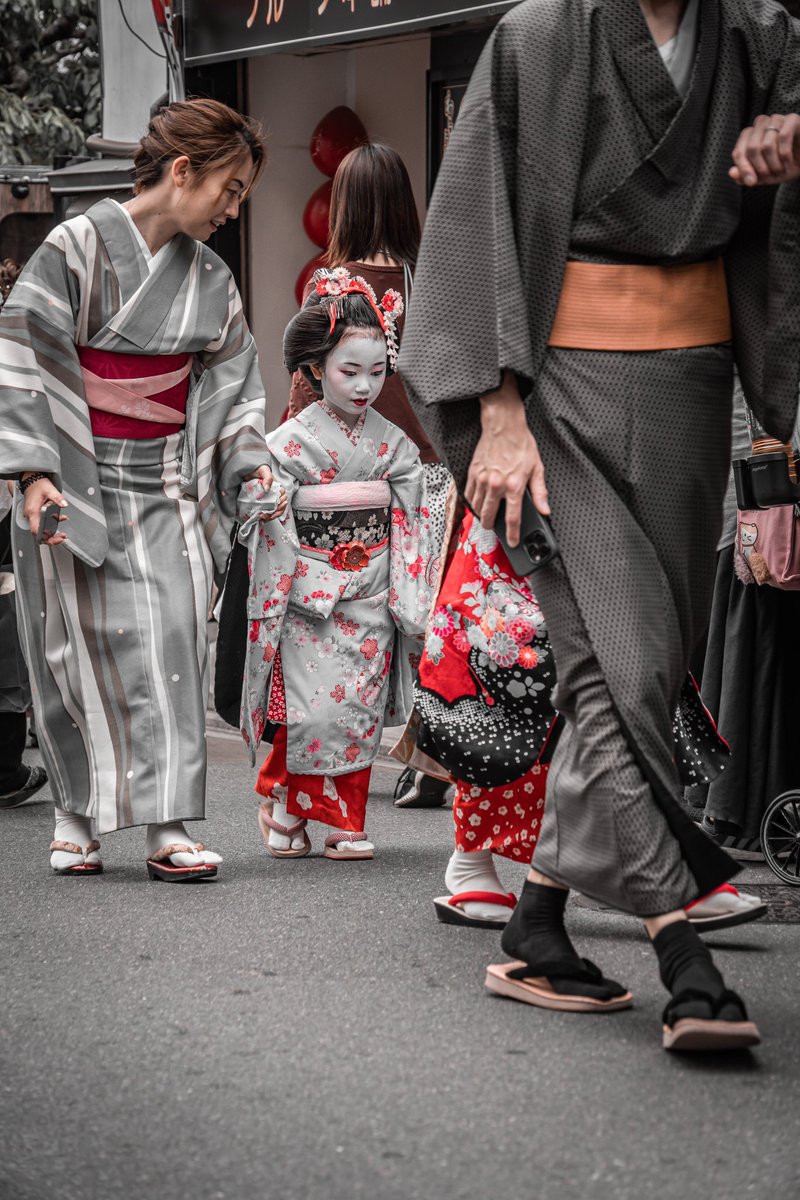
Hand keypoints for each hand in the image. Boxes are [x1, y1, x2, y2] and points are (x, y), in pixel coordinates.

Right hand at [22, 476, 67, 544]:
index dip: (45, 537)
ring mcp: (33, 515)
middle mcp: (31, 515)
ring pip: (42, 529)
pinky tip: (62, 519)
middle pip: (39, 533)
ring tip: (63, 534)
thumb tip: (64, 504)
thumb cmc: (38, 484)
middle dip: (51, 538)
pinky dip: (52, 523)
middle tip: (62, 538)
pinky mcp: (36, 513)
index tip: (56, 538)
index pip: (36, 530)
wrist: (31, 478)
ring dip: (53, 531)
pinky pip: (43, 522)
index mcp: (33, 511)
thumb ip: (57, 498)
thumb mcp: (50, 490)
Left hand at [245, 464, 287, 521]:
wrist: (248, 471)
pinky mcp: (263, 503)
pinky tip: (261, 519)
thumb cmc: (259, 470)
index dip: (281, 506)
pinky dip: (265, 517)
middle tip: (266, 515)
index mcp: (278, 489)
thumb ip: (268, 479)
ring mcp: (269, 500)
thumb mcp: (264, 471)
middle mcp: (275, 495)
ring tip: (262, 518)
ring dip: (270, 517)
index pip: (284, 499)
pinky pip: (267, 512)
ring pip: (274, 511)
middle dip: (275, 513)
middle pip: (280, 507)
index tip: (274, 509)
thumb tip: (267, 489)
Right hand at [465, 373, 549, 547]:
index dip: (512, 534)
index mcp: (514, 486)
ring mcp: (482, 479)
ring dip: (481, 514)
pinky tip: (476, 503)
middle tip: (494, 528)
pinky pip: (468, 494)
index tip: (512, 542)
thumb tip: (545, 509)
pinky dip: (471, 501)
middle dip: (491, 526)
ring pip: (477, 507)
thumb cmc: (521, 444)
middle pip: (489, 516)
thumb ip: (540, 492)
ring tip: (486, 516)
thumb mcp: (537, 468)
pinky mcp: (473, 473)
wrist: (503, 426)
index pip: (513, 518)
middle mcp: (496, 485)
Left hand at [730, 113, 799, 185]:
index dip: (744, 169)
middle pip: (752, 149)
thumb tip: (732, 173)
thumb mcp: (762, 176)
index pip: (738, 152)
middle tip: (771, 176)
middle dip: (761, 168)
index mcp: (750, 135)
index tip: (752, 182)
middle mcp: (761, 124)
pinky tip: (789, 163)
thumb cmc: (783, 166)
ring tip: (782, 171)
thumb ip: (745, 176)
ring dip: (774, 164)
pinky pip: (783, 137)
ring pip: (767, 145)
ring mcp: (777, 119)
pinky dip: (785, 156)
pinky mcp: (792, 119)